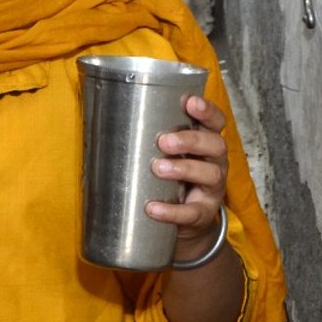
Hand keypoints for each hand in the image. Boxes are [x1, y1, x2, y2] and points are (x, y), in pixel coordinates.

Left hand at [146, 93, 228, 259]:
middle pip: (215, 145)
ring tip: (158, 168)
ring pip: (209, 174)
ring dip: (183, 169)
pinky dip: (172, 210)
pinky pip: (192, 212)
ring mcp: (212, 188)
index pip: (215, 122)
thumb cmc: (172, 176)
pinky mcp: (203, 213)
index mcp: (206, 142)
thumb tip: (105, 119)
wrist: (184, 219)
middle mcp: (214, 162)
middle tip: (164, 141)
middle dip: (190, 140)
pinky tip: (153, 208)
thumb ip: (150, 138)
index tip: (189, 102)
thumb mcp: (167, 155)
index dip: (206, 111)